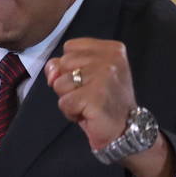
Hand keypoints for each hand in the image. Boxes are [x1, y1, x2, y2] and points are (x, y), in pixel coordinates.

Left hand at [44, 37, 175, 176]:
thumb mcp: (86, 75)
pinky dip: (70, 112)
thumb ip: (65, 65)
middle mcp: (111, 59)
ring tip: (88, 104)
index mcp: (112, 49)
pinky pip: (64, 102)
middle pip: (63, 63)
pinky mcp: (95, 96)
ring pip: (60, 83)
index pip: (70, 47)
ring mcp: (104, 77)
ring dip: (69, 98)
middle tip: (89, 94)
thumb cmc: (103, 101)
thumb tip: (51, 71)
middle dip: (68, 82)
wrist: (124, 129)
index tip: (88, 79)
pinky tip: (87, 113)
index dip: (70, 66)